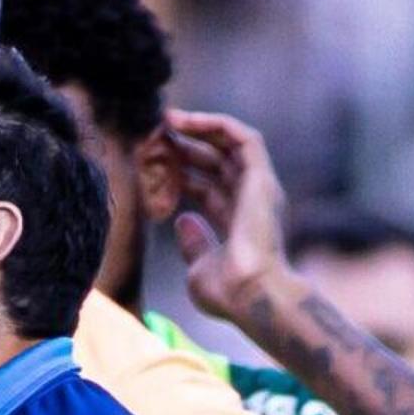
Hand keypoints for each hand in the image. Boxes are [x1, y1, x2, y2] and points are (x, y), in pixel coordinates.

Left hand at [159, 109, 295, 335]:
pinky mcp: (262, 177)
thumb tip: (182, 220)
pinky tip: (184, 121)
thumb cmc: (228, 292)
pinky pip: (243, 137)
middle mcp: (251, 202)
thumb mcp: (200, 268)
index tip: (151, 164)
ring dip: (199, 128)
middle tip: (153, 135)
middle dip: (185, 147)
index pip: (208, 188)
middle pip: (217, 163)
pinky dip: (215, 124)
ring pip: (230, 144)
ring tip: (166, 119)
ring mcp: (259, 188)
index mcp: (238, 223)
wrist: (252, 295)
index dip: (180, 174)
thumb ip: (194, 244)